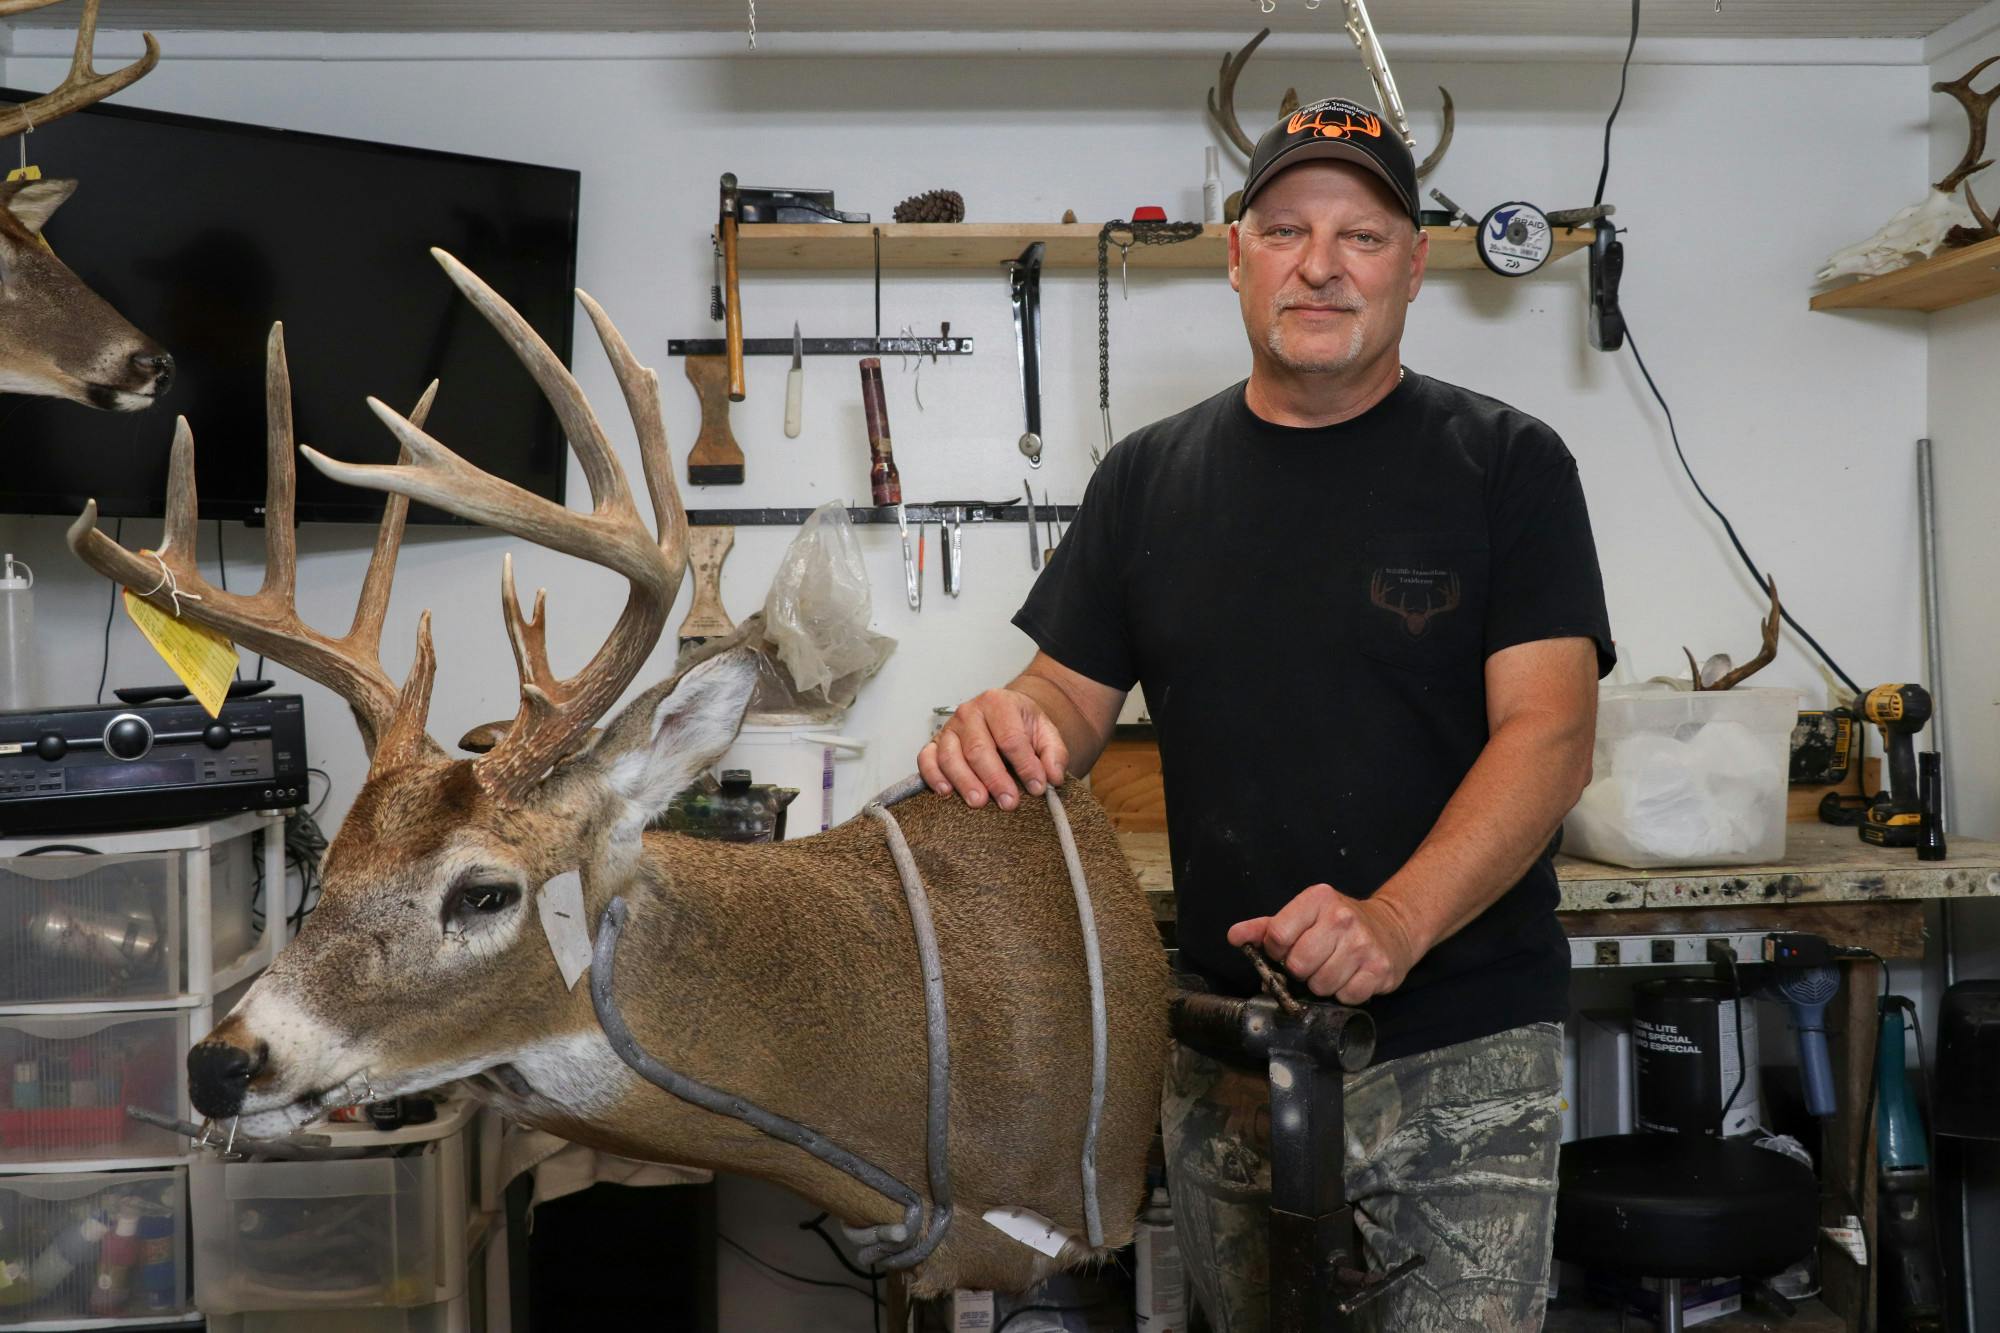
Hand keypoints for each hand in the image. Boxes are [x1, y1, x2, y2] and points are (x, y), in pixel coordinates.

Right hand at [918, 688, 1067, 810]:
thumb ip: (1054, 754)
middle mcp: (969, 712)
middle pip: (979, 749)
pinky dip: (933, 776)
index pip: (1011, 738)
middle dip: (995, 779)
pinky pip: (927, 759)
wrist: (1002, 714)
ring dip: (965, 781)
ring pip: (951, 756)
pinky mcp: (935, 744)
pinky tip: (946, 792)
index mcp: (998, 702)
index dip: (1025, 765)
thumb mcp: (1046, 733)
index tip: (1037, 787)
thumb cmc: (1021, 726)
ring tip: (979, 802)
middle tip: (1009, 802)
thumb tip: (1053, 776)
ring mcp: (949, 728)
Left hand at [1228, 884, 1420, 1004]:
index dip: (1277, 950)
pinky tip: (1350, 976)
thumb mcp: (1302, 915)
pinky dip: (1344, 993)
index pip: (1277, 936)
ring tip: (1332, 968)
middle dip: (1300, 970)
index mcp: (1318, 899)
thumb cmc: (1337, 923)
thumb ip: (1265, 927)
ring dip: (1322, 984)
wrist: (1391, 926)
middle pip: (1298, 965)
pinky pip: (1346, 997)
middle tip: (1313, 961)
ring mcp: (1363, 944)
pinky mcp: (1380, 969)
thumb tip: (1235, 936)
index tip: (1287, 949)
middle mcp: (1342, 918)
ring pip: (1321, 985)